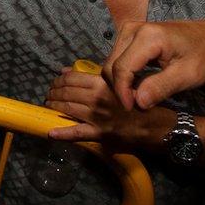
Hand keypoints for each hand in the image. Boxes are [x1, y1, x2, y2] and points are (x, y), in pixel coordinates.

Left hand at [46, 69, 172, 148]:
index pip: (71, 78)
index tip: (56, 81)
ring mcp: (96, 117)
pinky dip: (62, 134)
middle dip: (54, 92)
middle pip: (66, 92)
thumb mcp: (117, 82)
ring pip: (67, 109)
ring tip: (49, 105)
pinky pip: (77, 133)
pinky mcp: (98, 133)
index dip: (59, 79)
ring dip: (54, 106)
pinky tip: (50, 133)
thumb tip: (67, 70)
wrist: (155, 124)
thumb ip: (93, 75)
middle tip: (49, 93)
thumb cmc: (137, 100)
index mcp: (101, 84)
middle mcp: (96, 99)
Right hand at [103, 15, 204, 110]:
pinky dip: (124, 73)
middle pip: (112, 65)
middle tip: (138, 104)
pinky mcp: (129, 33)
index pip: (121, 68)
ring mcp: (129, 29)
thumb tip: (137, 102)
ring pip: (112, 62)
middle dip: (121, 88)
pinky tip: (138, 84)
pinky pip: (118, 57)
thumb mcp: (188, 76)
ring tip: (140, 95)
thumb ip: (161, 87)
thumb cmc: (204, 54)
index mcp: (148, 37)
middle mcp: (133, 29)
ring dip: (121, 82)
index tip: (132, 109)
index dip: (123, 92)